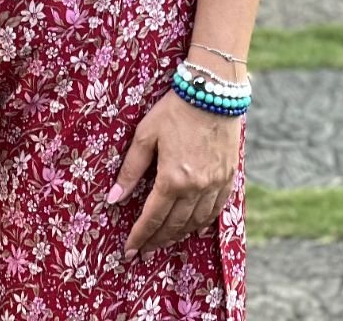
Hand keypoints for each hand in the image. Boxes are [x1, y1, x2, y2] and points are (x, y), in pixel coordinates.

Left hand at [108, 90, 240, 257]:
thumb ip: (130, 170)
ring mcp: (215, 184)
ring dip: (178, 235)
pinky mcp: (229, 177)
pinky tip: (192, 225)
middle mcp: (195, 188)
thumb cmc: (174, 110)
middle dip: (157, 240)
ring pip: (195, 222)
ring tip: (165, 239)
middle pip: (174, 225)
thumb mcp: (146, 135)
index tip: (130, 250)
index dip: (140, 236)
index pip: (152, 217)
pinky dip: (201, 222)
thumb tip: (113, 199)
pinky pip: (215, 211)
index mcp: (172, 178)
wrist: (213, 92)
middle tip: (145, 249)